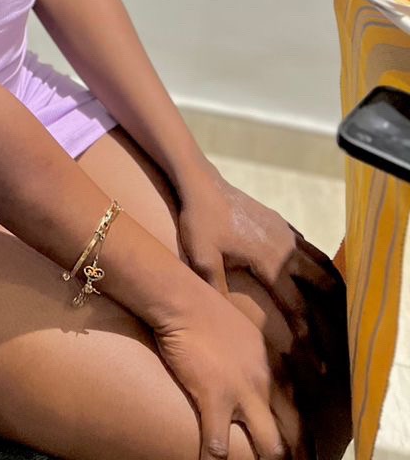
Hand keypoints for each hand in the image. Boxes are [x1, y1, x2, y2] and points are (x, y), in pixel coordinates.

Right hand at [153, 283, 304, 459]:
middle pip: (294, 432)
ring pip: (270, 446)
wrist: (181, 300)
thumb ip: (253, 353)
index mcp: (271, 365)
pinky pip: (219, 445)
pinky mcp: (215, 399)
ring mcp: (243, 392)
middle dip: (292, 453)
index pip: (296, 408)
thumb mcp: (242, 329)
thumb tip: (251, 370)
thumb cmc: (204, 309)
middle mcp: (265, 382)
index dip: (299, 434)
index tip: (300, 449)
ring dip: (264, 459)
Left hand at [175, 164, 343, 343]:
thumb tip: (225, 324)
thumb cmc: (200, 222)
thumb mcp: (201, 259)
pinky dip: (319, 263)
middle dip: (333, 310)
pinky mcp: (280, 222)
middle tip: (342, 334)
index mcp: (269, 262)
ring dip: (331, 283)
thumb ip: (216, 288)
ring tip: (343, 306)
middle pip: (320, 282)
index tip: (320, 360)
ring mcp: (285, 232)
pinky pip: (307, 246)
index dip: (308, 334)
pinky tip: (320, 272)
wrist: (202, 183)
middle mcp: (285, 248)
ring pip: (320, 261)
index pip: (296, 305)